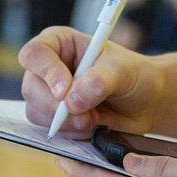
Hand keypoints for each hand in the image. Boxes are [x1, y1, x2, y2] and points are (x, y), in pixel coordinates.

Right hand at [19, 26, 162, 137]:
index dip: (46, 72)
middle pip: (30, 88)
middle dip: (57, 107)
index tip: (65, 90)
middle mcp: (49, 68)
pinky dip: (71, 133)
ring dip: (67, 122)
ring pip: (36, 112)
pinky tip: (92, 125)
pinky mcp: (55, 118)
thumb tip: (72, 100)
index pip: (35, 54)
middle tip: (85, 115)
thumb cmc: (134, 75)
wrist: (146, 102)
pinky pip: (50, 131)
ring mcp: (49, 94)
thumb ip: (99, 81)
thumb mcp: (122, 70)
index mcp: (60, 44)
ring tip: (95, 117)